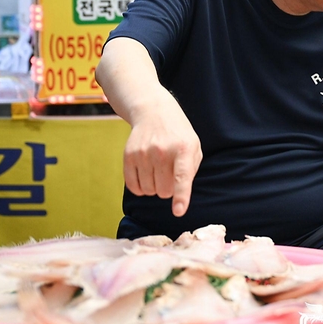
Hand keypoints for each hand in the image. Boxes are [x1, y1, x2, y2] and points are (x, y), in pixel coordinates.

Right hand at [123, 93, 201, 216]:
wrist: (153, 112)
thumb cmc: (178, 135)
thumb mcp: (193, 147)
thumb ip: (190, 170)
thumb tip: (180, 195)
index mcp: (183, 149)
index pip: (182, 177)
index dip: (181, 196)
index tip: (179, 211)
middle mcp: (162, 151)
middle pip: (164, 191)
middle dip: (168, 189)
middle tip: (169, 174)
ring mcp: (143, 153)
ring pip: (148, 191)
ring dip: (154, 188)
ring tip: (158, 171)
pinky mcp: (128, 156)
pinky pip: (133, 186)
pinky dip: (140, 188)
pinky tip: (146, 175)